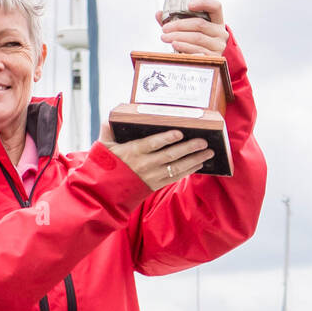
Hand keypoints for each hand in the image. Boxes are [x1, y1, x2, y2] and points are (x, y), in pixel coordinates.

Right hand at [97, 123, 213, 190]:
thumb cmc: (105, 166)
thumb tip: (110, 116)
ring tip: (208, 152)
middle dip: (189, 148)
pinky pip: (174, 178)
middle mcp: (144, 165)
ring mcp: (151, 177)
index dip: (166, 139)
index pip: (152, 144)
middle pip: (170, 156)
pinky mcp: (155, 186)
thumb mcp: (103, 147)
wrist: (104, 193)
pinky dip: (188, 171)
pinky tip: (199, 164)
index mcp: (132, 152)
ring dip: (194, 159)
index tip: (180, 133)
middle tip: (204, 141)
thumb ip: (108, 130)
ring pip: (176, 168)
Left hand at [156, 0, 227, 58]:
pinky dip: (184, 47)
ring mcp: (218, 46)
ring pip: (197, 38)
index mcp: (218, 20)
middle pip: (199, 24)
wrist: (211, 62)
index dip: (204, 3)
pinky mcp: (213, 58)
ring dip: (179, 37)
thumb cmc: (199, 41)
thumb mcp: (192, 30)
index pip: (216, 6)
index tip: (188, 5)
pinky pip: (197, 51)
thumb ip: (177, 21)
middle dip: (179, 26)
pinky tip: (175, 45)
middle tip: (165, 28)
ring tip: (166, 37)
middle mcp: (221, 32)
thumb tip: (158, 14)